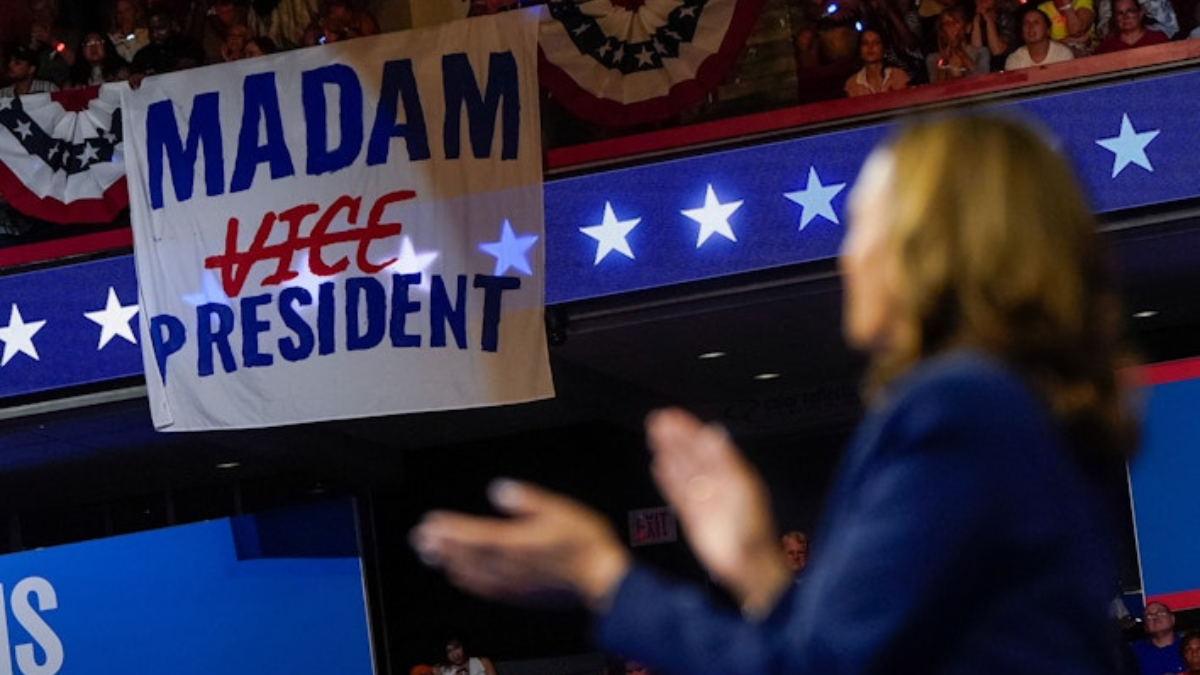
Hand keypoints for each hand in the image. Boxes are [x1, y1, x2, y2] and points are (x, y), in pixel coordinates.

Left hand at [411, 480, 629, 609]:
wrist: (601, 578)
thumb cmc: (584, 542)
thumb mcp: (560, 509)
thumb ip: (527, 499)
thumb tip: (499, 489)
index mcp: (518, 542)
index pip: (474, 534)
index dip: (450, 529)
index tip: (431, 522)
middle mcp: (510, 565)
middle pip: (466, 555)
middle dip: (441, 545)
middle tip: (419, 538)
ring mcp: (513, 582)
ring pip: (471, 573)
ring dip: (448, 562)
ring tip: (430, 554)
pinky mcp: (518, 594)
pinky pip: (484, 588)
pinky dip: (466, 580)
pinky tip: (458, 575)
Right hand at [645, 408, 790, 615]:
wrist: (747, 564)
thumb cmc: (750, 528)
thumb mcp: (739, 488)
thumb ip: (723, 461)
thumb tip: (712, 432)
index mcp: (733, 473)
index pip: (707, 444)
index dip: (689, 429)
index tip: (673, 415)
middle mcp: (718, 483)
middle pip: (692, 455)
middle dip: (675, 437)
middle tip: (657, 420)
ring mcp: (704, 499)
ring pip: (683, 470)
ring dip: (668, 452)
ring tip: (653, 435)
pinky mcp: (693, 516)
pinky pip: (678, 493)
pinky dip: (668, 479)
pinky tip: (658, 466)